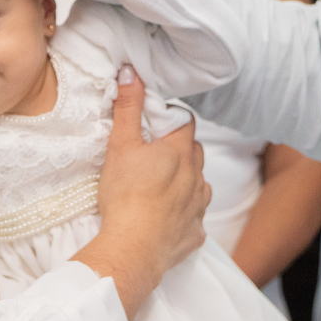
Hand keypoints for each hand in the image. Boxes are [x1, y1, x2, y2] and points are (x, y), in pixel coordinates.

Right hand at [72, 66, 208, 319]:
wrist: (133, 249)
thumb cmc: (125, 195)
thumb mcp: (120, 145)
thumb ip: (128, 107)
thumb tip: (131, 72)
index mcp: (180, 152)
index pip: (186, 123)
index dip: (171, 121)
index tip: (154, 127)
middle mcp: (197, 176)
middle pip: (195, 153)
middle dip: (180, 150)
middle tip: (154, 155)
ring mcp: (199, 206)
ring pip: (199, 184)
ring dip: (186, 181)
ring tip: (161, 187)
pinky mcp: (196, 234)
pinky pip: (195, 218)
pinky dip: (184, 215)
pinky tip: (167, 219)